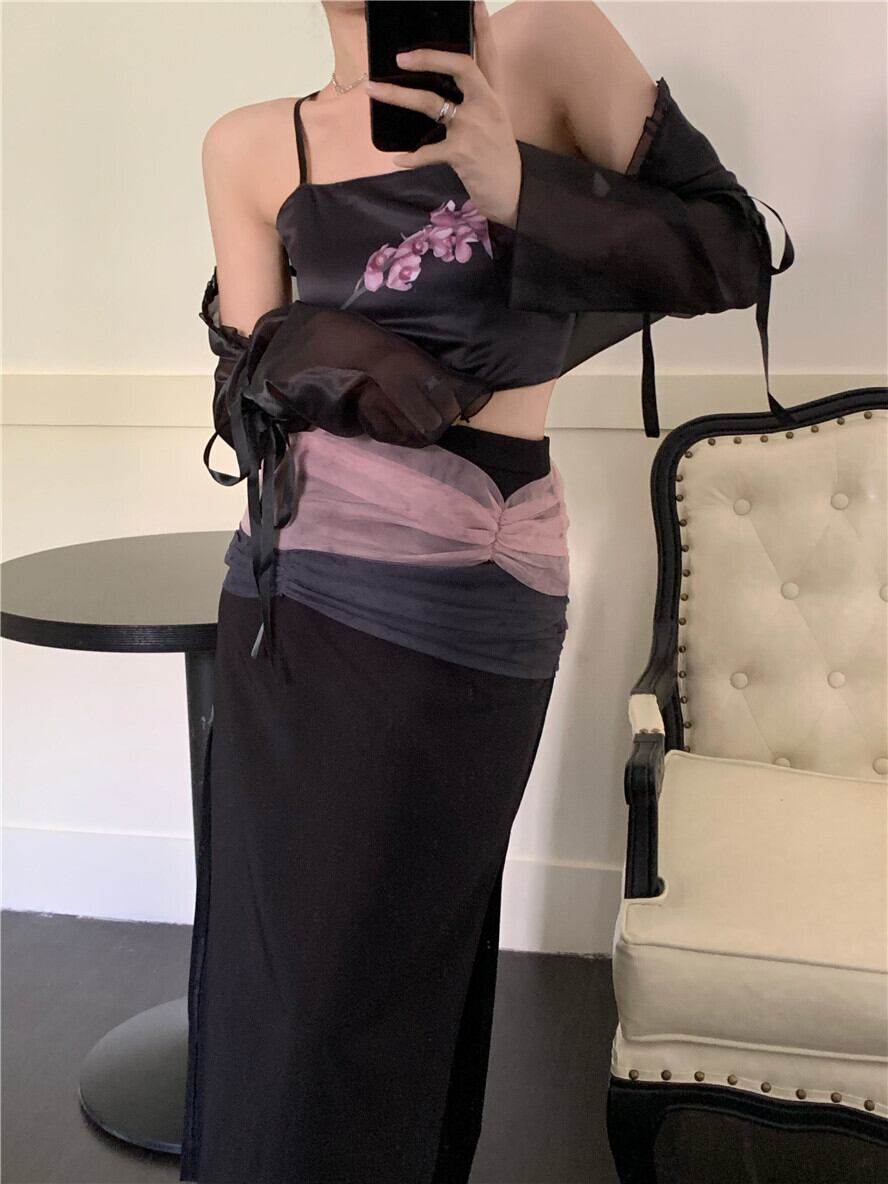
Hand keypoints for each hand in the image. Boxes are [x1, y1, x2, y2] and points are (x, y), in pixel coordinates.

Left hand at [364, 1, 520, 226]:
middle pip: (459, 66)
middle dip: (428, 56)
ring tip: (374, 89)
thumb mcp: (494, 124)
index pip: (488, 54)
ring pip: (430, 103)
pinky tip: (397, 160)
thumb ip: (473, 103)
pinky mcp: (462, 153)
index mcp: (494, 96)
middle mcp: (486, 105)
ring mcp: (473, 128)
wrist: (513, 194)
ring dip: (398, 95)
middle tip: (400, 56)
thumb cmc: (498, 159)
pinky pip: (427, 151)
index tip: (474, 2)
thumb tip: (441, 92)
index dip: (481, 27)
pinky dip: (410, 158)